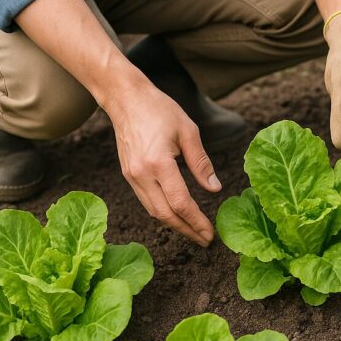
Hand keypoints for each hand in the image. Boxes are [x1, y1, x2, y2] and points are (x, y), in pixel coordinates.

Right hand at [103, 77, 220, 246]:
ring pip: (154, 211)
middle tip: (206, 241)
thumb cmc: (159, 110)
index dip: (197, 221)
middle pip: (165, 215)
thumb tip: (215, 189)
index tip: (211, 234)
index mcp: (159, 164)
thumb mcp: (189, 131)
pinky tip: (177, 215)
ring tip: (195, 232)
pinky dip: (163, 212)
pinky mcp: (128, 175)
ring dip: (175, 225)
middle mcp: (141, 175)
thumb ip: (201, 163)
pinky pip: (147, 201)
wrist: (125, 99)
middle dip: (187, 231)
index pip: (181, 203)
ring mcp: (131, 177)